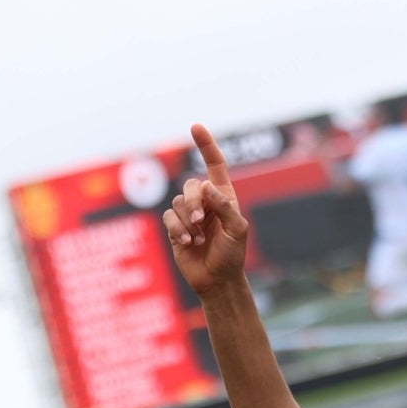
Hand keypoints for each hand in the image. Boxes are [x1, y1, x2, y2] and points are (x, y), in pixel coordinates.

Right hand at [163, 124, 251, 298]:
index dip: (205, 145)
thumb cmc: (232, 255)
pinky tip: (187, 242)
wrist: (218, 280)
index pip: (214, 164)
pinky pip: (169, 217)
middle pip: (191, 185)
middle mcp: (205, 201)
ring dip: (187, 221)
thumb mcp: (237, 230)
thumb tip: (205, 185)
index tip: (195, 126)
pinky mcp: (175, 227)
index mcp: (223, 196)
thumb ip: (223, 206)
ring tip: (198, 239)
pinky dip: (177, 228)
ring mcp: (188, 214)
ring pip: (178, 202)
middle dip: (194, 202)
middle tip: (201, 221)